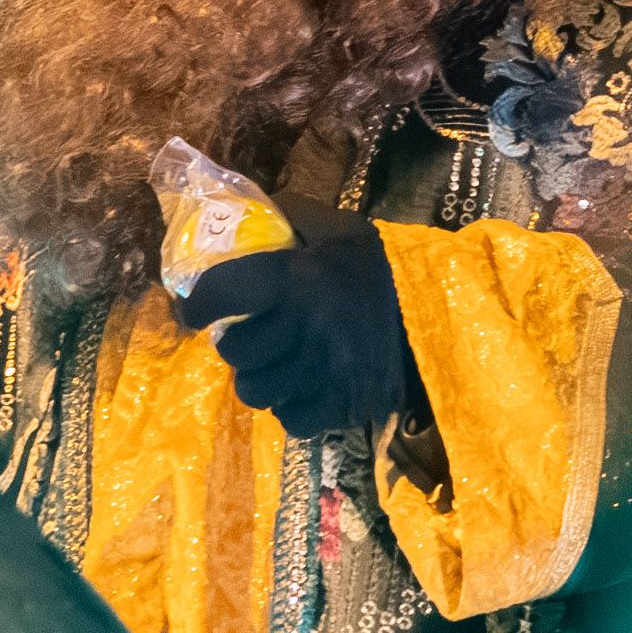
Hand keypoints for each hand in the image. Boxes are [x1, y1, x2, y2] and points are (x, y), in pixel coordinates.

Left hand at [172, 196, 423, 436]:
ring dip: (258, 378)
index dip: (201, 303)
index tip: (196, 310)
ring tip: (273, 364)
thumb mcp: (332, 225)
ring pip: (255, 391)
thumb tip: (234, 213)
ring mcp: (324, 372)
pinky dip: (290, 406)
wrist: (435, 307)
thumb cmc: (373, 264)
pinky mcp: (342, 406)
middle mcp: (307, 326)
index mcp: (297, 277)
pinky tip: (302, 385)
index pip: (221, 293)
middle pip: (235, 351)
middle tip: (248, 334)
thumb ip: (285, 217)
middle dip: (234, 343)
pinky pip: (290, 419)